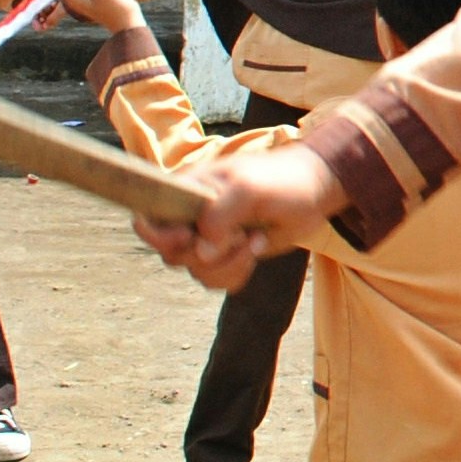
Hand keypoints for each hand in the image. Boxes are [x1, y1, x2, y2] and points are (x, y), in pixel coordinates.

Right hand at [139, 142, 344, 289]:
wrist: (313, 191)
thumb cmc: (280, 180)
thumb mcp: (250, 189)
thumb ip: (221, 213)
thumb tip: (201, 250)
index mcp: (186, 190)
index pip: (147, 218)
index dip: (158, 235)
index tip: (187, 237)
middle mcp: (190, 217)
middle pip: (171, 254)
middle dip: (207, 253)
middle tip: (240, 235)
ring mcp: (207, 239)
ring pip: (195, 271)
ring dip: (228, 264)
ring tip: (256, 239)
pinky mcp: (225, 256)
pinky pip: (215, 281)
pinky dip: (236, 273)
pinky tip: (256, 250)